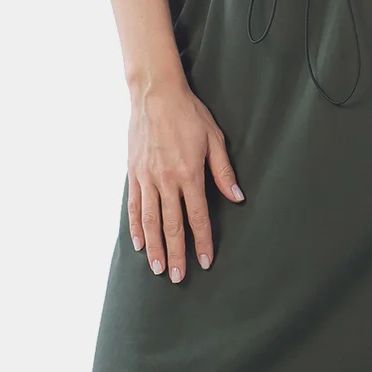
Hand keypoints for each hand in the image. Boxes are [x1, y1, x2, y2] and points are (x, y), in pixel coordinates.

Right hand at [127, 78, 242, 281]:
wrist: (155, 94)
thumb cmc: (188, 114)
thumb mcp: (214, 139)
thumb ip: (224, 172)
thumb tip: (237, 198)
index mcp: (189, 174)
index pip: (197, 217)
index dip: (202, 242)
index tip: (205, 262)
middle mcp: (166, 181)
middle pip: (173, 225)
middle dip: (176, 253)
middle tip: (177, 277)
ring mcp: (147, 178)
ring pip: (150, 220)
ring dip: (155, 246)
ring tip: (157, 268)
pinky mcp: (134, 173)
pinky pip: (133, 206)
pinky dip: (135, 227)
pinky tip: (139, 243)